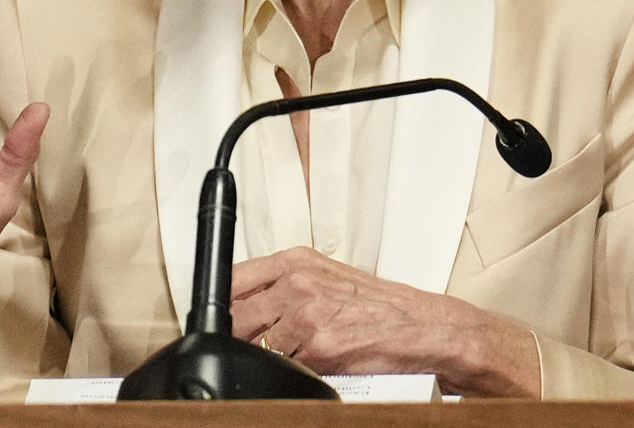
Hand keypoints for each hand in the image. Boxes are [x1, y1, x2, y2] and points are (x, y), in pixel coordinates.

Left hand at [231, 247, 539, 397]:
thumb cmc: (377, 305)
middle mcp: (297, 282)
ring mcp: (306, 314)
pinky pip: (284, 365)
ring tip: (276, 358)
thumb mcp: (324, 278)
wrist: (423, 327)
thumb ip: (283, 286)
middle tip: (238, 348)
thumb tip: (244, 304)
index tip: (210, 318)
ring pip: (255, 342)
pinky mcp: (319, 346)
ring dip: (259, 356)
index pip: (230, 278)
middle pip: (235, 313)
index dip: (216, 304)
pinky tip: (301, 366)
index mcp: (294, 262)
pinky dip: (287, 371)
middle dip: (233, 335)